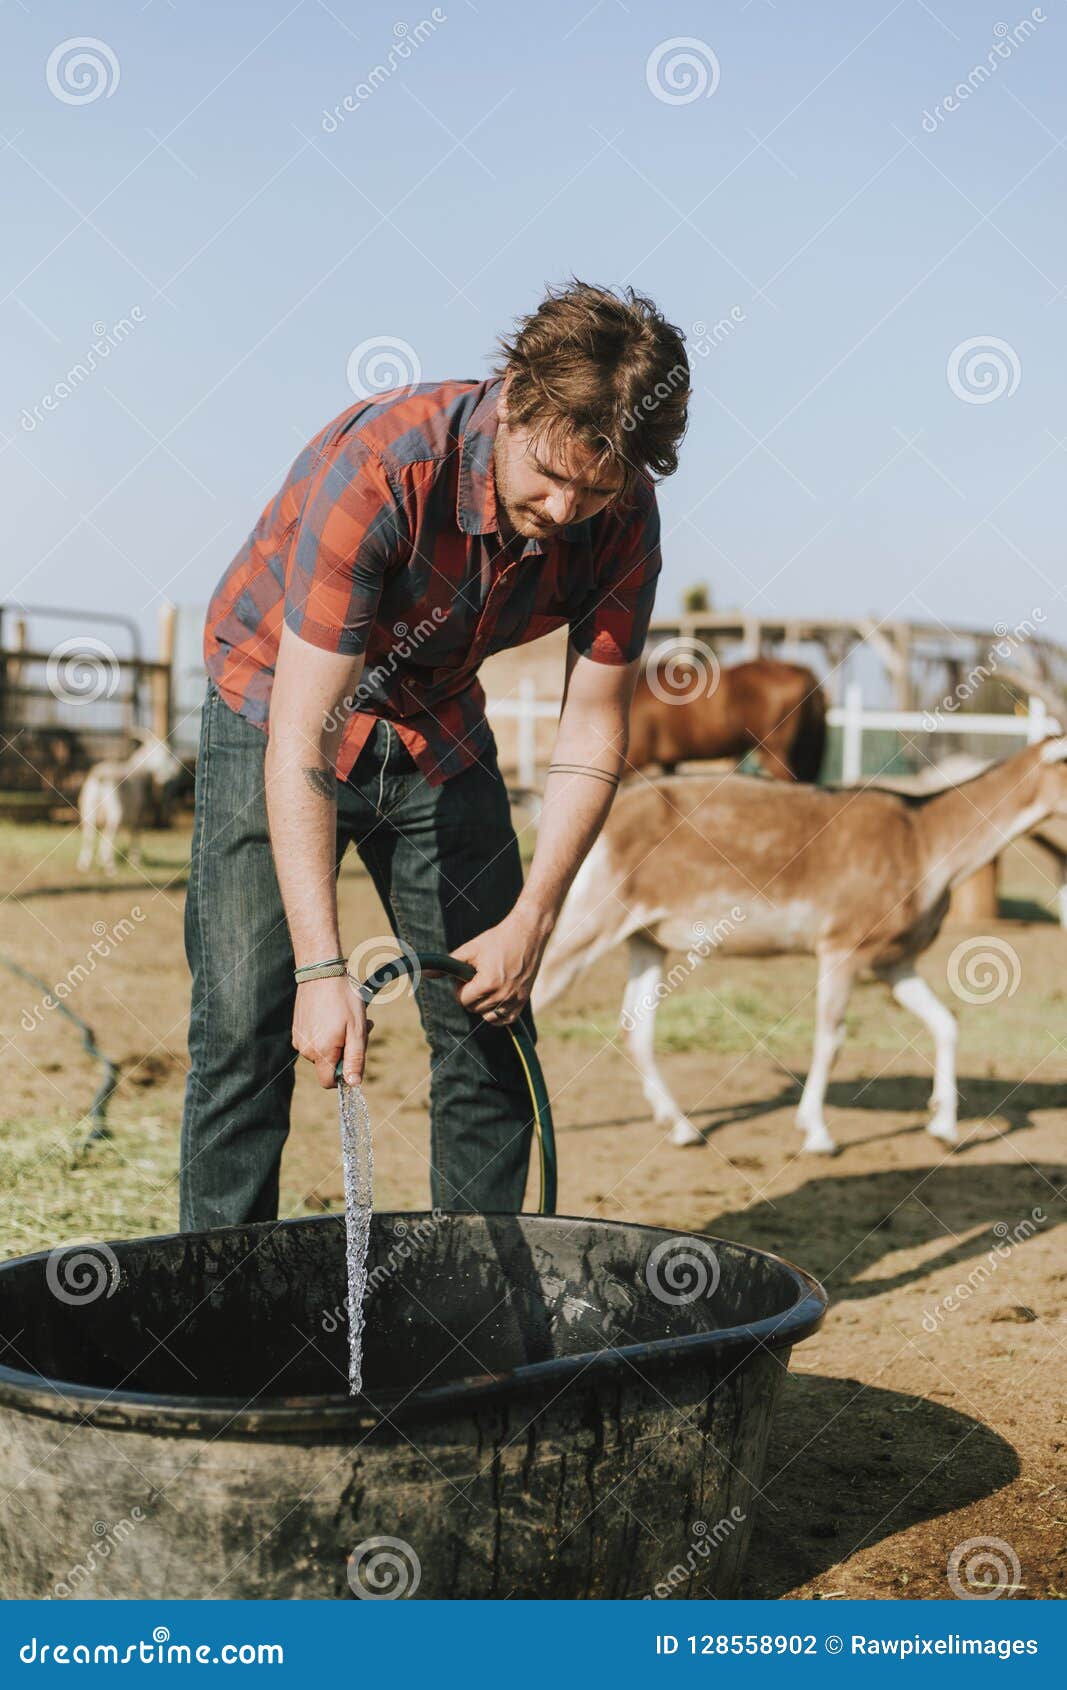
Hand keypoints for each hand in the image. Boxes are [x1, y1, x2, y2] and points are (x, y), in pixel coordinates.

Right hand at [292, 976, 372, 1087]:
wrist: (321, 972)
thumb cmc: (343, 1000)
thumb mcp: (357, 1030)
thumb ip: (355, 1060)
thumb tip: (353, 1085)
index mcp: (321, 1053)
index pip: (328, 1082)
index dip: (344, 1076)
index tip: (354, 1056)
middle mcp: (306, 1050)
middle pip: (328, 1064)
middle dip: (345, 1051)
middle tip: (359, 1028)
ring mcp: (299, 1038)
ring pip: (323, 1050)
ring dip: (338, 1040)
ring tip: (347, 1017)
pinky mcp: (297, 1028)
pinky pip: (315, 1039)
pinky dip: (326, 1032)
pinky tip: (334, 1013)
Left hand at [451, 909, 551, 1025]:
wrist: (527, 933)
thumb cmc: (497, 939)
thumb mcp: (470, 949)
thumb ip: (447, 964)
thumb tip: (424, 973)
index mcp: (488, 983)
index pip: (463, 1000)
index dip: (459, 988)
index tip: (464, 976)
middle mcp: (503, 995)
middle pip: (474, 1009)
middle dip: (470, 995)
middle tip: (476, 978)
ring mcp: (515, 999)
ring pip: (488, 1016)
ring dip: (482, 1005)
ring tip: (486, 986)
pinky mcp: (523, 1000)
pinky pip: (506, 1019)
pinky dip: (497, 1014)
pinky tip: (494, 999)